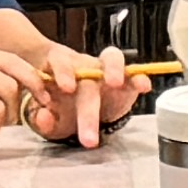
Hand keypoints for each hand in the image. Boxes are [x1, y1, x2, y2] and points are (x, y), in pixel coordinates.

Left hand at [17, 40, 133, 148]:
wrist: (82, 113)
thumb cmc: (63, 110)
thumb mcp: (50, 120)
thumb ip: (44, 121)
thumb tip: (43, 116)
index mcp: (60, 72)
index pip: (59, 61)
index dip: (63, 71)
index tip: (66, 88)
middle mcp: (83, 67)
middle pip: (87, 72)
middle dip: (89, 102)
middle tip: (89, 129)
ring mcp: (105, 71)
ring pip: (111, 58)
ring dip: (115, 68)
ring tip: (116, 83)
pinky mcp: (126, 81)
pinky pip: (134, 74)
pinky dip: (139, 78)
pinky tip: (144, 86)